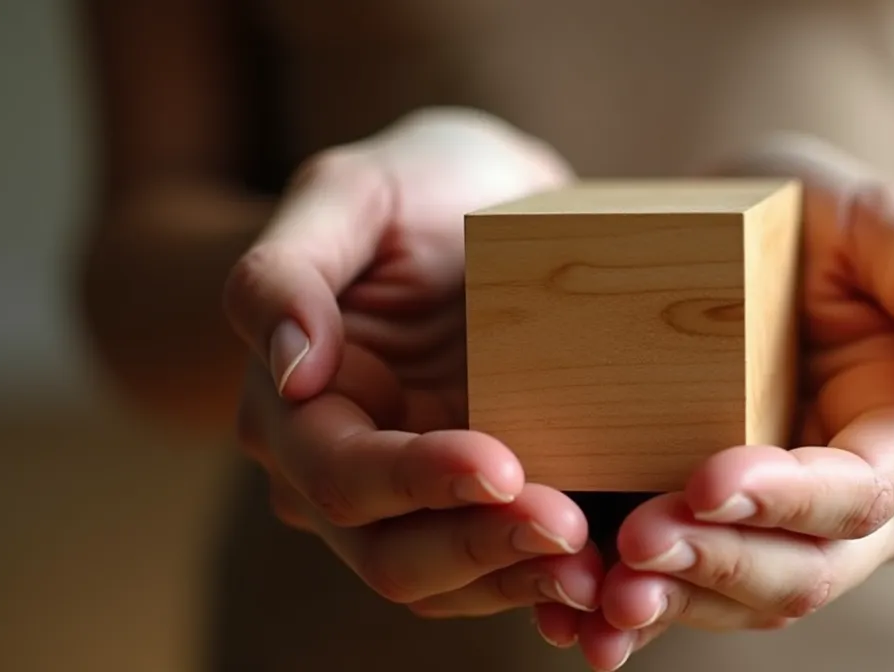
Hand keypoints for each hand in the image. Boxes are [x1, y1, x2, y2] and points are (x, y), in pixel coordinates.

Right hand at [225, 108, 603, 619]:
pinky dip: (549, 584)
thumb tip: (290, 374)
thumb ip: (285, 272)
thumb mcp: (347, 192)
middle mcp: (343, 476)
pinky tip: (608, 581)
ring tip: (602, 573)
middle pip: (393, 555)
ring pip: (451, 583)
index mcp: (295, 411)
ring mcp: (417, 501)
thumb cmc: (410, 189)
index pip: (342, 474)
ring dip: (523, 582)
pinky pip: (505, 571)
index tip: (503, 464)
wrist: (483, 204)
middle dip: (482, 546)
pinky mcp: (483, 506)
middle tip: (571, 527)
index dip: (417, 480)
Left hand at [540, 136, 893, 669]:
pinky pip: (695, 593)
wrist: (772, 247)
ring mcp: (800, 533)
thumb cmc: (832, 227)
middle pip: (805, 569)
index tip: (706, 481)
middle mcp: (872, 509)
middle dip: (718, 563)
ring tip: (597, 599)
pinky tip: (580, 620)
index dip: (788, 499)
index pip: (861, 493)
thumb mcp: (886, 221)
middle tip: (634, 543)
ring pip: (747, 599)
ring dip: (674, 604)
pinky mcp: (732, 537)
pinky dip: (644, 610)